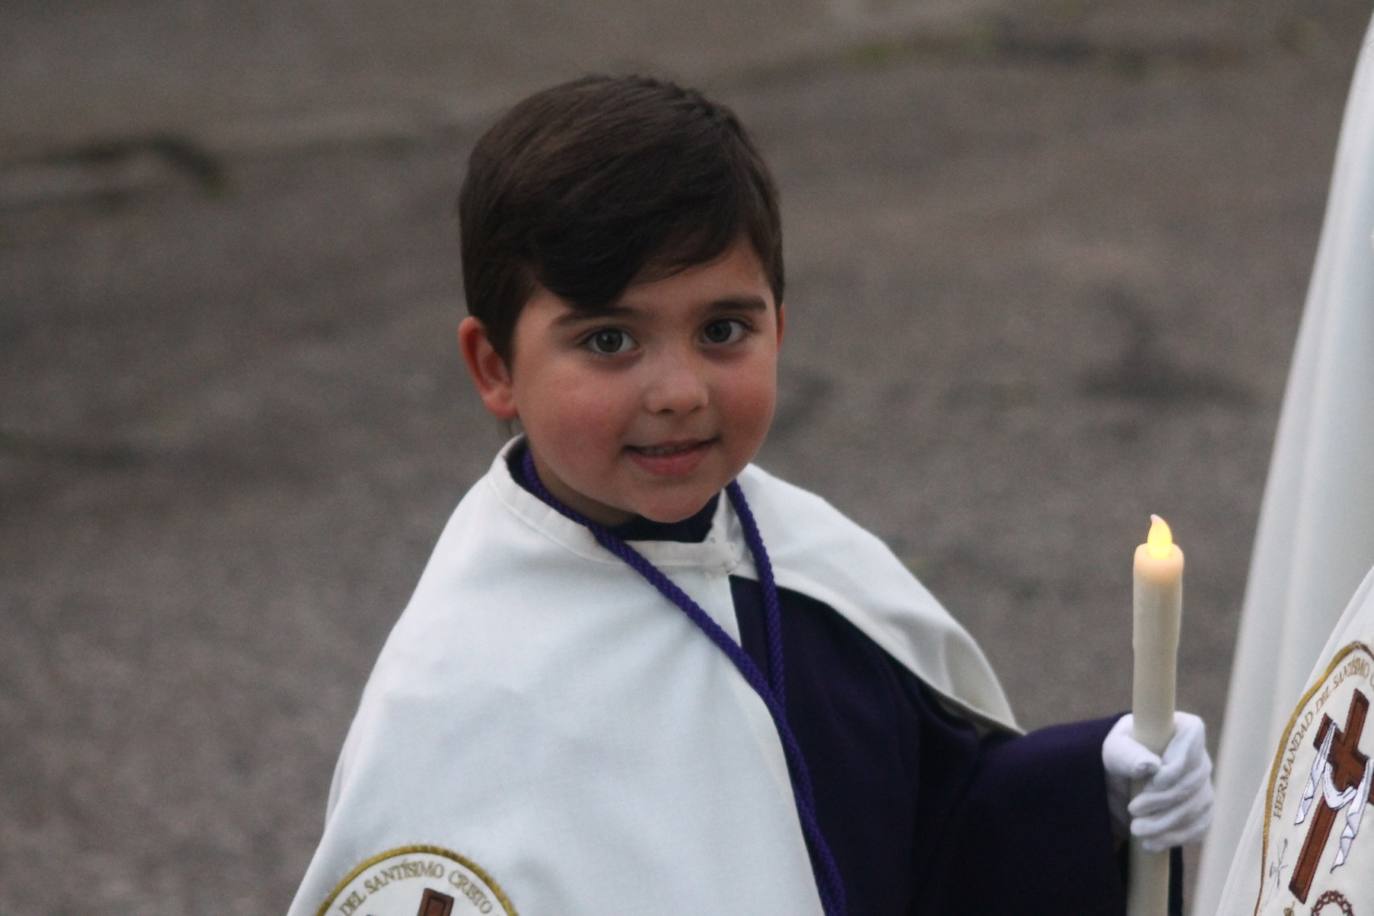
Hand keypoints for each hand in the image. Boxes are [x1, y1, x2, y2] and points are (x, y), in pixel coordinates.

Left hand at [1101, 712, 1213, 850]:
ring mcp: (1204, 785)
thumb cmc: (1116, 757)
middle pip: (1194, 781)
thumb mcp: (1113, 751)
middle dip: (1163, 801)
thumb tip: (1151, 766)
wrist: (1117, 783)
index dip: (1177, 766)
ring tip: (1137, 831)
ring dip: (1167, 823)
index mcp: (1181, 729)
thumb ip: (1128, 754)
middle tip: (1132, 810)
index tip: (1153, 782)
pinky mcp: (1202, 811)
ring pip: (1197, 807)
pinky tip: (1152, 844)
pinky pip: (1200, 826)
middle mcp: (1199, 757)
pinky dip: (1176, 837)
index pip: (1193, 741)